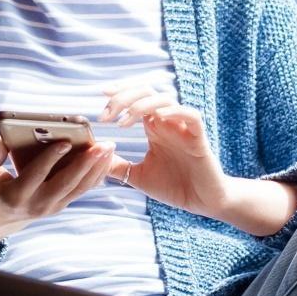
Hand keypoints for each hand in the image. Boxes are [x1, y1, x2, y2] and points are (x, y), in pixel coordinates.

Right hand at [0, 135, 116, 256]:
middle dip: (85, 163)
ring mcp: (52, 207)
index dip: (51, 158)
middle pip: (65, 183)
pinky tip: (106, 159)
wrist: (0, 219)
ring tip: (109, 148)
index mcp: (16, 195)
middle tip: (101, 145)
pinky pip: (82, 190)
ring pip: (79, 188)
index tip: (66, 142)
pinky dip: (96, 175)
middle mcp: (37, 204)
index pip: (36, 175)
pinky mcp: (62, 205)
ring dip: (96, 168)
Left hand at [99, 85, 227, 215]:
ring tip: (124, 122)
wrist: (202, 203)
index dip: (119, 93)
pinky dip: (175, 112)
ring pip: (165, 100)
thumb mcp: (137, 176)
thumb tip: (93, 158)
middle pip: (147, 93)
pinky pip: (191, 115)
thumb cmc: (174, 187)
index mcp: (154, 128)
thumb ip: (116, 165)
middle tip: (105, 115)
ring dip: (142, 105)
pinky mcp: (199, 138)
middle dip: (124, 97)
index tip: (101, 95)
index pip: (136, 98)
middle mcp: (168, 123)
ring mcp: (184, 129)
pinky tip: (158, 118)